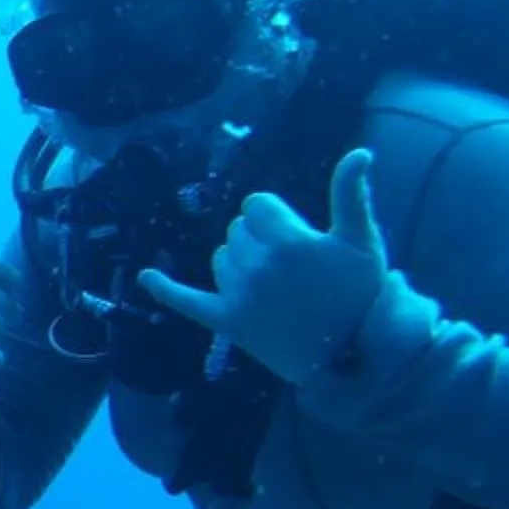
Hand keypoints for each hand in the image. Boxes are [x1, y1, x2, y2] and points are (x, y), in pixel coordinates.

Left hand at [138, 149, 386, 384]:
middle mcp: (258, 264)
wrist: (350, 356)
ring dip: (239, 263)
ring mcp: (238, 293)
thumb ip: (351, 194)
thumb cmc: (359, 295)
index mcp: (288, 240)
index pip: (255, 204)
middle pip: (238, 229)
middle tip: (290, 268)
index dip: (274, 216)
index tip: (294, 235)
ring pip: (221, 257)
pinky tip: (146, 277)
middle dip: (259, 239)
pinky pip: (186, 300)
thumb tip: (360, 152)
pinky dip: (165, 288)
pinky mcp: (226, 320)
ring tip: (273, 286)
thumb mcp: (363, 242)